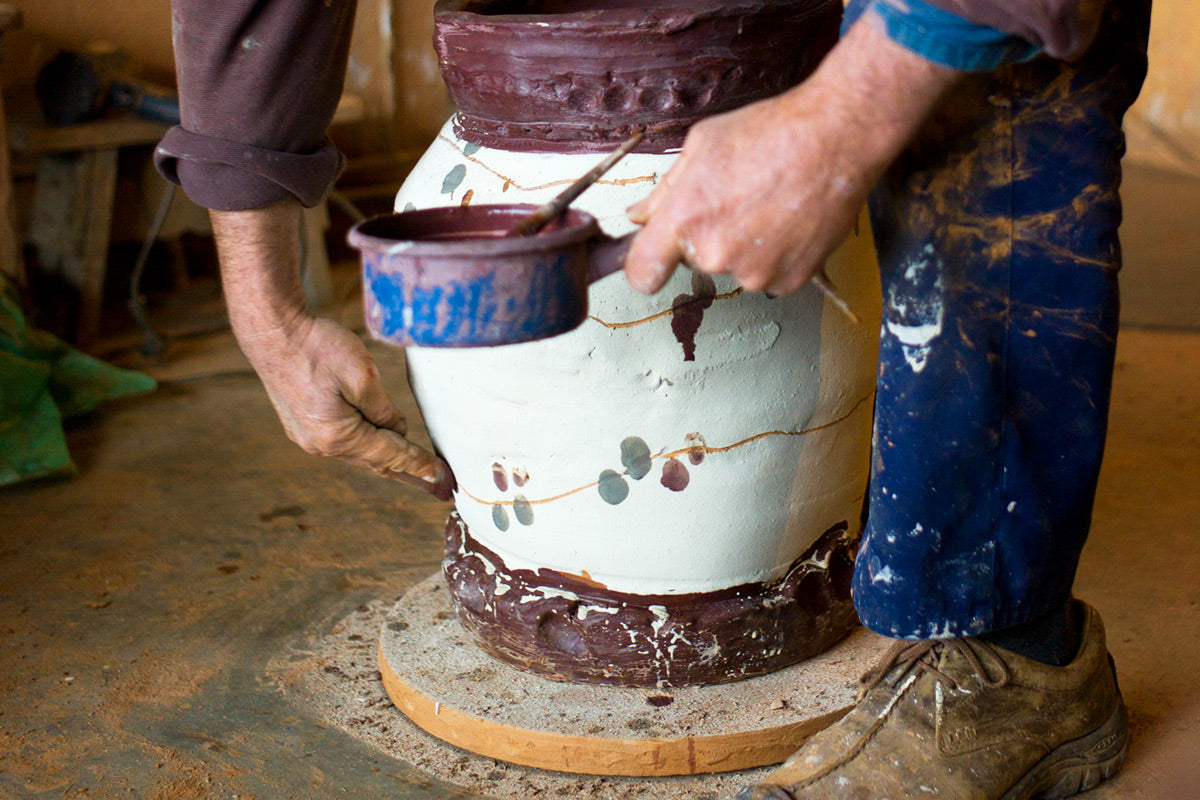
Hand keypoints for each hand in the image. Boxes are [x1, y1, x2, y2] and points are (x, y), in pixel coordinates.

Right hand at [239, 315, 452, 499]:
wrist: (273, 333)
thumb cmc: (317, 349)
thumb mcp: (362, 376)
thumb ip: (384, 410)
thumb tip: (397, 430)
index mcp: (338, 436)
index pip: (390, 454)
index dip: (418, 463)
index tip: (439, 476)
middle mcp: (321, 445)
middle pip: (374, 459)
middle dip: (403, 464)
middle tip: (431, 474)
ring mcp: (307, 437)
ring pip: (357, 452)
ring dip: (383, 454)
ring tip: (409, 464)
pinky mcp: (301, 425)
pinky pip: (342, 442)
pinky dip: (363, 444)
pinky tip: (376, 443)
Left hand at [623, 16, 960, 295]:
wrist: (838, 138)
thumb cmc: (771, 132)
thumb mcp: (702, 145)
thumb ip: (664, 190)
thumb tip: (639, 216)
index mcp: (685, 219)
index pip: (642, 274)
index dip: (645, 267)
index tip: (654, 260)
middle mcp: (716, 255)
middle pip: (694, 262)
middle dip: (706, 236)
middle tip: (736, 199)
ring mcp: (755, 272)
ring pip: (734, 268)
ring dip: (744, 246)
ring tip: (768, 204)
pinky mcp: (789, 280)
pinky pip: (768, 276)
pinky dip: (775, 255)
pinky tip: (788, 220)